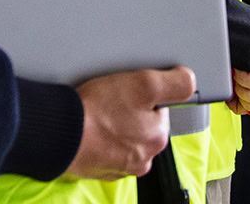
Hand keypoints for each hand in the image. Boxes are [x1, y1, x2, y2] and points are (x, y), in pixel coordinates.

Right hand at [65, 66, 193, 179]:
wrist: (59, 133)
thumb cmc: (97, 111)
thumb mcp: (144, 84)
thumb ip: (175, 83)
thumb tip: (189, 81)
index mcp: (157, 138)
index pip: (160, 109)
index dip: (145, 94)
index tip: (130, 90)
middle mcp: (142, 158)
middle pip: (142, 124)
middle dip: (129, 111)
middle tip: (111, 98)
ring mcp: (119, 166)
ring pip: (123, 137)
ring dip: (114, 125)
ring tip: (98, 112)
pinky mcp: (98, 168)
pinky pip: (105, 148)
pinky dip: (99, 138)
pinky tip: (90, 125)